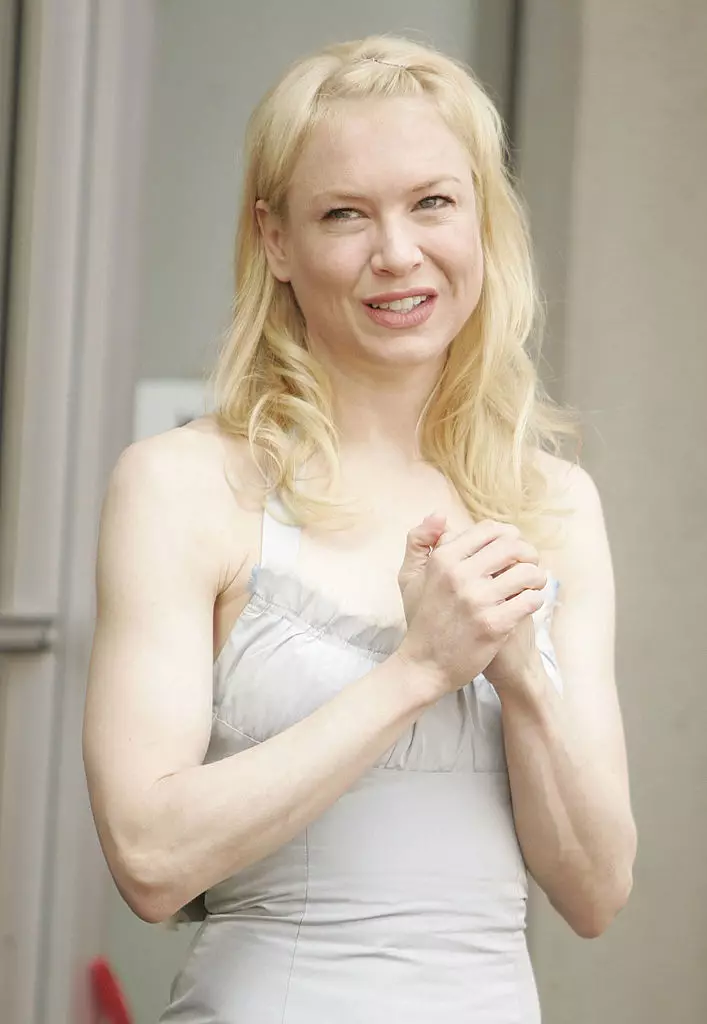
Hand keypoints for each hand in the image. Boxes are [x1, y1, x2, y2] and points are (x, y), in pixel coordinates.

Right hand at [396, 518, 546, 698]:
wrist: (424, 666)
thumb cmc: (422, 619)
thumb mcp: (410, 577)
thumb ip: (420, 541)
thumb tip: (440, 515)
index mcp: (443, 559)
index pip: (490, 531)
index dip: (508, 536)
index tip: (512, 549)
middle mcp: (460, 575)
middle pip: (513, 547)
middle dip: (528, 553)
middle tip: (529, 565)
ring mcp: (478, 601)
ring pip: (527, 572)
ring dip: (536, 577)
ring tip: (533, 584)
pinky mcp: (494, 625)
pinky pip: (530, 600)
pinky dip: (534, 599)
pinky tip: (528, 604)